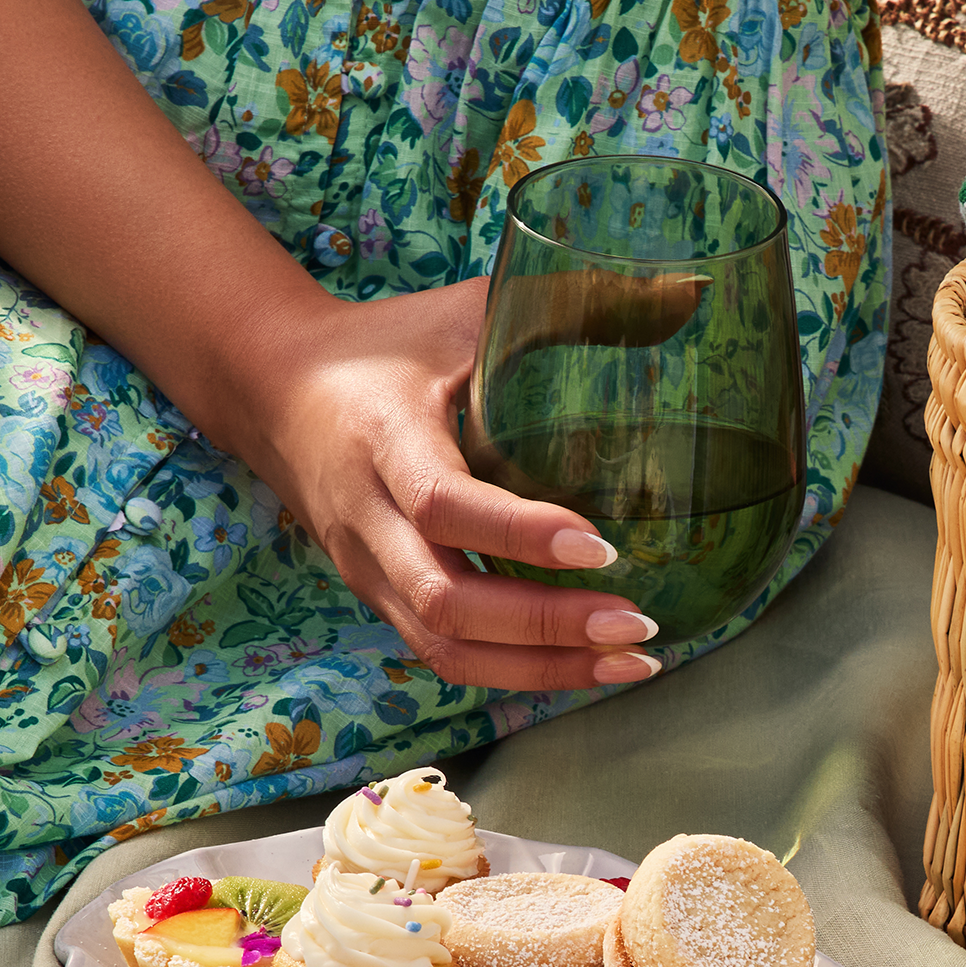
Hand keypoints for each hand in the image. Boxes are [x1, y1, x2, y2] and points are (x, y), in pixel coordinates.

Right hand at [206, 279, 662, 694]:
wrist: (275, 389)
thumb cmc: (386, 345)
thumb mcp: (467, 311)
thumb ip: (568, 305)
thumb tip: (690, 294)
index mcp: (385, 440)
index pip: (446, 504)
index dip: (521, 535)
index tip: (602, 545)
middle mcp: (368, 519)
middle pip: (447, 604)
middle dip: (547, 628)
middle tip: (638, 622)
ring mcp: (368, 570)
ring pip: (446, 649)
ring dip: (542, 670)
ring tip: (632, 661)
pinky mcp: (379, 597)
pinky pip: (445, 655)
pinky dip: (519, 672)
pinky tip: (589, 667)